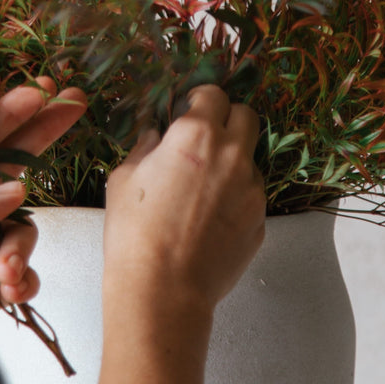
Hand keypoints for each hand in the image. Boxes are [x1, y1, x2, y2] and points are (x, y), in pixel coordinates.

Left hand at [0, 77, 85, 323]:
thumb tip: (14, 192)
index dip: (10, 115)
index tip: (42, 91)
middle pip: (12, 166)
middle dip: (42, 133)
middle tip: (73, 102)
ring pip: (23, 229)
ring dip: (20, 247)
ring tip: (4, 271)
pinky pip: (26, 273)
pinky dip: (24, 280)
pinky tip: (8, 288)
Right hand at [100, 85, 265, 383]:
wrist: (162, 290)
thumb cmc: (135, 232)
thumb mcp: (124, 178)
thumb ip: (144, 146)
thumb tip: (154, 134)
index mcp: (196, 134)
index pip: (213, 94)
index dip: (200, 100)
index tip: (189, 110)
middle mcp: (231, 153)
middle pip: (246, 115)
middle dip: (228, 119)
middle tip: (206, 137)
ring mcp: (251, 188)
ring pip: (250, 157)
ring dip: (233, 160)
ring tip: (205, 186)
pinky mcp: (260, 220)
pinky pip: (252, 194)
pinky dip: (236, 196)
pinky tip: (211, 217)